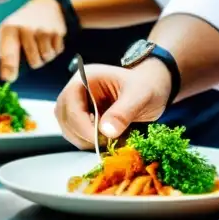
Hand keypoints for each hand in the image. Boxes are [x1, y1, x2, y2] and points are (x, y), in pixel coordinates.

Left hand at [0, 0, 66, 81]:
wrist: (49, 4)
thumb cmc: (25, 21)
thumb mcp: (10, 29)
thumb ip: (5, 50)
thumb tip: (7, 76)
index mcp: (10, 28)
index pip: (8, 53)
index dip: (9, 68)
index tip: (9, 78)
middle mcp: (27, 29)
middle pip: (34, 61)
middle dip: (34, 62)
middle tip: (32, 52)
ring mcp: (44, 30)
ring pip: (46, 58)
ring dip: (44, 56)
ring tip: (41, 43)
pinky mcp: (58, 32)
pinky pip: (56, 52)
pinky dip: (54, 49)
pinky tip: (50, 39)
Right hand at [56, 60, 170, 147]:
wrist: (153, 89)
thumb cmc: (147, 86)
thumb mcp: (140, 96)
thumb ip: (123, 112)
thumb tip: (106, 132)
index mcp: (85, 77)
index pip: (70, 105)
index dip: (82, 126)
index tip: (101, 140)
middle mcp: (76, 90)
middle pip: (65, 118)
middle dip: (83, 134)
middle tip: (108, 142)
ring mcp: (78, 104)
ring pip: (68, 129)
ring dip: (86, 140)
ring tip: (111, 140)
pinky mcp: (82, 117)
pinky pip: (77, 134)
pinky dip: (89, 142)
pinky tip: (108, 139)